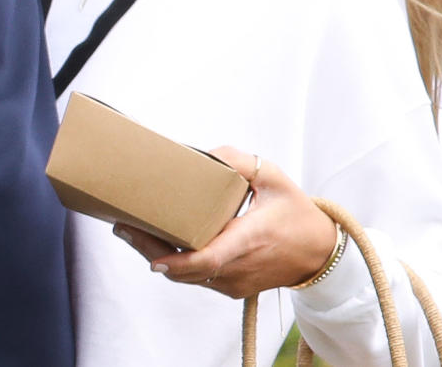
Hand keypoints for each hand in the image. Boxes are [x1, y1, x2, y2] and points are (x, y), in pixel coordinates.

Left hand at [112, 146, 336, 298]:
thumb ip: (238, 162)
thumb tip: (204, 154)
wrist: (319, 253)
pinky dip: (176, 262)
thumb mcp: (272, 176)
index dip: (176, 260)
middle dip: (150, 250)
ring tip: (131, 229)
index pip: (208, 259)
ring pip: (188, 276)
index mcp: (249, 240)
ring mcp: (234, 283)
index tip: (151, 253)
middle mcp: (239, 268)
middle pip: (187, 270)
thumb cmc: (295, 212)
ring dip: (158, 255)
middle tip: (121, 226)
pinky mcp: (232, 287)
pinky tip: (158, 241)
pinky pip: (198, 277)